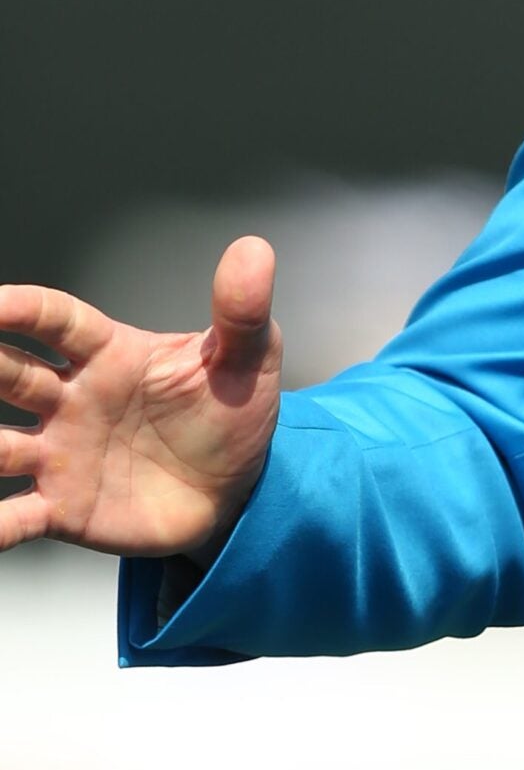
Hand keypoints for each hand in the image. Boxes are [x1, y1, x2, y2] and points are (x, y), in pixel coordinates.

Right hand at [0, 236, 283, 558]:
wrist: (234, 490)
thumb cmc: (229, 416)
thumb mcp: (248, 360)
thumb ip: (243, 312)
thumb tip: (253, 251)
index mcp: (109, 357)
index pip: (57, 323)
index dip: (22, 310)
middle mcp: (71, 402)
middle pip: (9, 374)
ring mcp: (59, 455)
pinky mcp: (60, 508)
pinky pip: (11, 519)